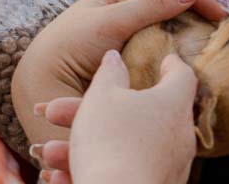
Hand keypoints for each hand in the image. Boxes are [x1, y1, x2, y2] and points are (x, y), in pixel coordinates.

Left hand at [11, 0, 224, 143]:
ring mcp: (128, 45)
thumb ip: (151, 4)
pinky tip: (189, 75)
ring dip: (187, 48)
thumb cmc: (68, 46)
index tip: (220, 15)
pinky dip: (174, 69)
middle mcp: (125, 18)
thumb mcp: (110, 19)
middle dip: (194, 24)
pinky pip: (158, 65)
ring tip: (210, 58)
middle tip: (219, 38)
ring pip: (166, 42)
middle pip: (169, 15)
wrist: (42, 89)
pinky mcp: (129, 71)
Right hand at [36, 52, 197, 183]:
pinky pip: (122, 172)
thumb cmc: (111, 144)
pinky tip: (58, 177)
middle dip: (94, 113)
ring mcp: (170, 165)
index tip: (164, 61)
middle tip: (56, 111)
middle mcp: (178, 135)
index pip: (181, 76)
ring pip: (123, 147)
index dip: (171, 65)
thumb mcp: (101, 98)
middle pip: (139, 114)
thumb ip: (108, 74)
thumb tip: (114, 56)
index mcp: (173, 103)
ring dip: (83, 146)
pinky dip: (93, 170)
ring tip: (48, 151)